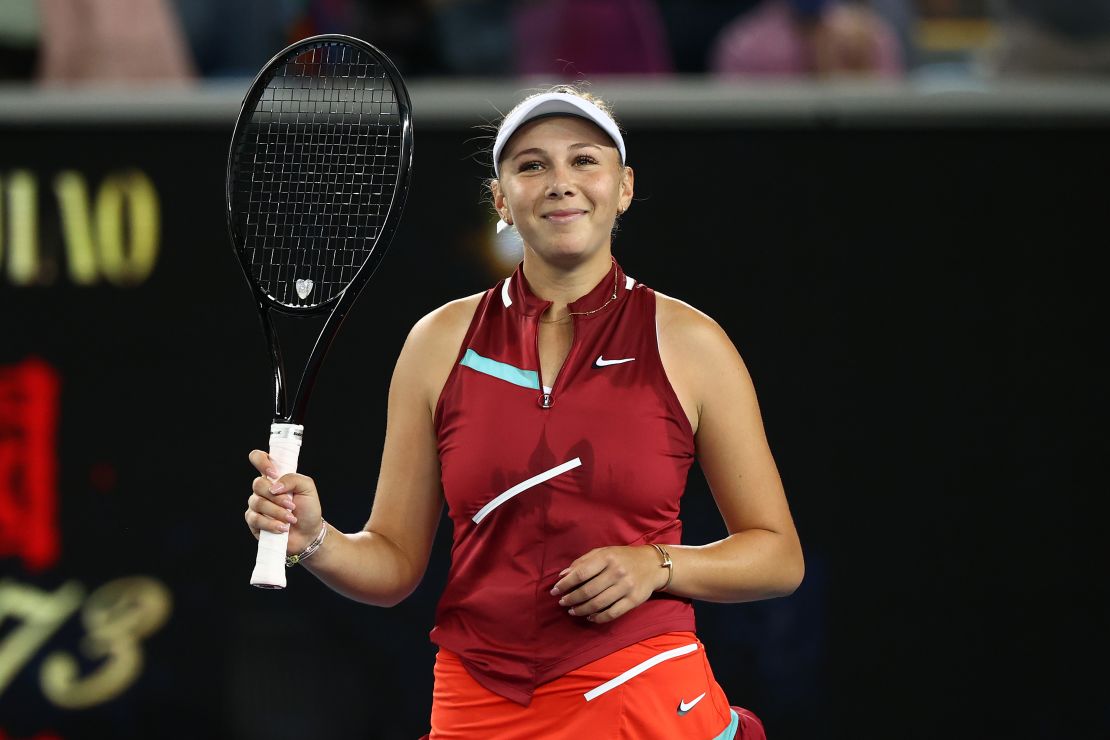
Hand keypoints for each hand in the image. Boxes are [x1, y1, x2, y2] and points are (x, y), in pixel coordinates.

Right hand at [244, 450, 323, 554]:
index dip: (261, 461)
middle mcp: (263, 489)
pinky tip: (282, 528)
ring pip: (257, 503)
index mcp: (274, 477)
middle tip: (292, 505)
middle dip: (277, 497)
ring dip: (277, 512)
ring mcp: (256, 505)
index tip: (273, 473)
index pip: (258, 458)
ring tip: (291, 519)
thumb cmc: (308, 509)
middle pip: (258, 484)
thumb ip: (293, 479)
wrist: (308, 533)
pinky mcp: (254, 522)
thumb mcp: (307, 488)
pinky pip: (255, 519)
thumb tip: (274, 485)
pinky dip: (271, 524)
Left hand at [549, 546, 667, 623]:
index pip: (581, 573)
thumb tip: (562, 575)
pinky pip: (612, 613)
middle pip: (588, 591)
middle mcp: (617, 572)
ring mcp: (626, 587)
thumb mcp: (603, 552)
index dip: (565, 584)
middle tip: (562, 602)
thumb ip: (582, 562)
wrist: (652, 565)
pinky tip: (589, 616)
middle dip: (571, 599)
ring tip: (572, 610)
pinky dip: (598, 617)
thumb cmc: (622, 557)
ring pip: (598, 604)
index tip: (555, 591)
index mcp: (607, 557)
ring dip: (581, 609)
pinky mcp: (633, 601)